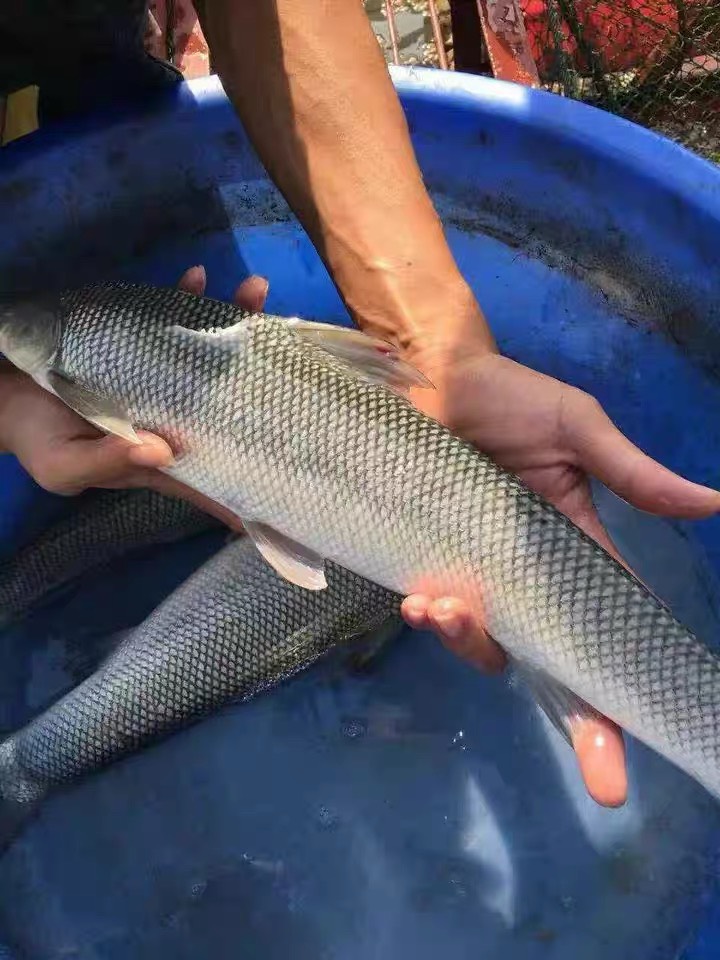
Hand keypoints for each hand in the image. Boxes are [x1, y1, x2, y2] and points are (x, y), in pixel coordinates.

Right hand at [0, 267, 266, 531]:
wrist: (4, 392)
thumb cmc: (37, 436)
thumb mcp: (63, 465)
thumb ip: (107, 462)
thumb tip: (160, 450)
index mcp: (161, 457)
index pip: (217, 473)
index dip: (253, 477)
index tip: (294, 476)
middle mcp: (174, 420)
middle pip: (229, 404)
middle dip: (262, 380)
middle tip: (290, 351)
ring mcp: (162, 382)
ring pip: (209, 357)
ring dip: (235, 323)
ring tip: (254, 290)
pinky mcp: (141, 349)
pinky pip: (172, 323)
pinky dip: (187, 299)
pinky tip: (196, 276)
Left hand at [399, 313, 719, 806]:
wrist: (424, 370)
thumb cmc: (505, 398)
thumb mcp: (576, 430)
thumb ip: (633, 473)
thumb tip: (713, 505)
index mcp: (569, 549)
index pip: (604, 630)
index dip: (618, 695)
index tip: (630, 757)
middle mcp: (520, 575)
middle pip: (550, 661)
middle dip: (577, 725)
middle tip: (601, 776)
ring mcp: (468, 572)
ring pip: (486, 644)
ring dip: (475, 646)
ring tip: (450, 611)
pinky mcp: (419, 559)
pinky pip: (431, 612)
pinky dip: (432, 619)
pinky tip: (423, 601)